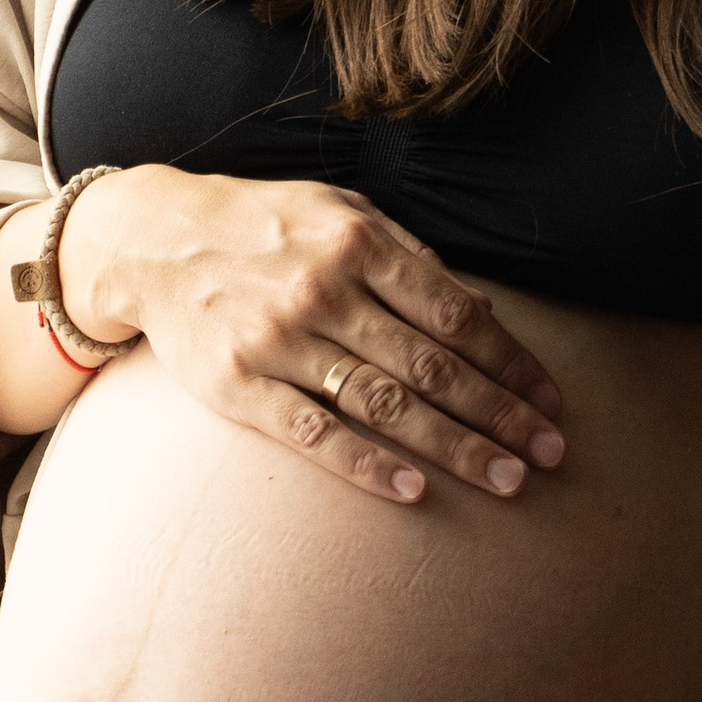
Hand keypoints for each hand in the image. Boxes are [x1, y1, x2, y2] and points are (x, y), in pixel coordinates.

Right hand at [63, 166, 565, 508]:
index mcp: (357, 241)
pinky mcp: (237, 385)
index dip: (510, 362)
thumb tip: (482, 312)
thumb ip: (409, 258)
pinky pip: (314, 434)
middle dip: (501, 415)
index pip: (454, 314)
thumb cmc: (262, 226)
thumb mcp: (337, 211)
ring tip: (508, 480)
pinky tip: (415, 490)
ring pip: (385, 404)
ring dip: (455, 447)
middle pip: (432, 366)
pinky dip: (367, 463)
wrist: (151, 241)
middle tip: (551, 456)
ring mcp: (279, 341)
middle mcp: (323, 290)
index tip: (551, 402)